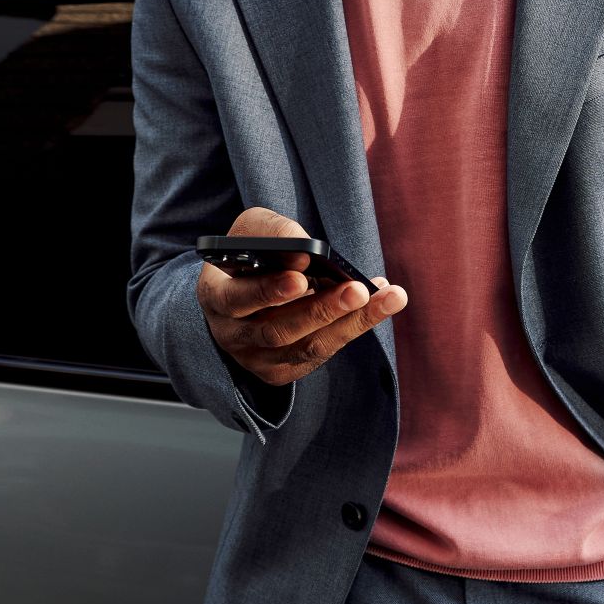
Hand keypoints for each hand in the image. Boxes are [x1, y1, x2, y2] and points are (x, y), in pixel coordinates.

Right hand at [199, 207, 408, 386]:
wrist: (242, 290)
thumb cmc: (249, 255)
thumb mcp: (251, 232)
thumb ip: (273, 232)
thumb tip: (305, 248)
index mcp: (216, 297)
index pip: (237, 299)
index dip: (269, 290)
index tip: (303, 274)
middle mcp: (232, 335)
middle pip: (278, 330)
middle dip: (322, 309)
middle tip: (358, 289)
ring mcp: (257, 359)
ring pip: (307, 348)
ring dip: (351, 322)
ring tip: (386, 296)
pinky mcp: (281, 371)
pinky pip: (321, 354)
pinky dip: (353, 328)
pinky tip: (380, 304)